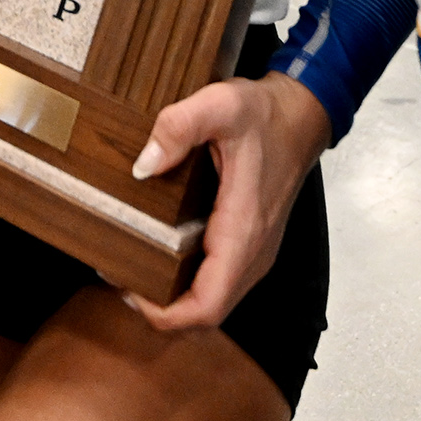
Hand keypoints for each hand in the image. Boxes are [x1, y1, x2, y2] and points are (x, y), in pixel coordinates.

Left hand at [125, 72, 327, 330]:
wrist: (301, 116)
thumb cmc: (265, 115)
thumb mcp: (220, 105)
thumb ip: (178, 127)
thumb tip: (143, 166)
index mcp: (243, 229)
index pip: (208, 305)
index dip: (167, 315)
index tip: (129, 293)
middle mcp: (253, 252)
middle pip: (208, 314)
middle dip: (162, 312)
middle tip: (120, 280)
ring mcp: (256, 252)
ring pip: (215, 302)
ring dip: (175, 302)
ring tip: (133, 272)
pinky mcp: (252, 245)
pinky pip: (220, 283)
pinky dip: (189, 286)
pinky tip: (161, 260)